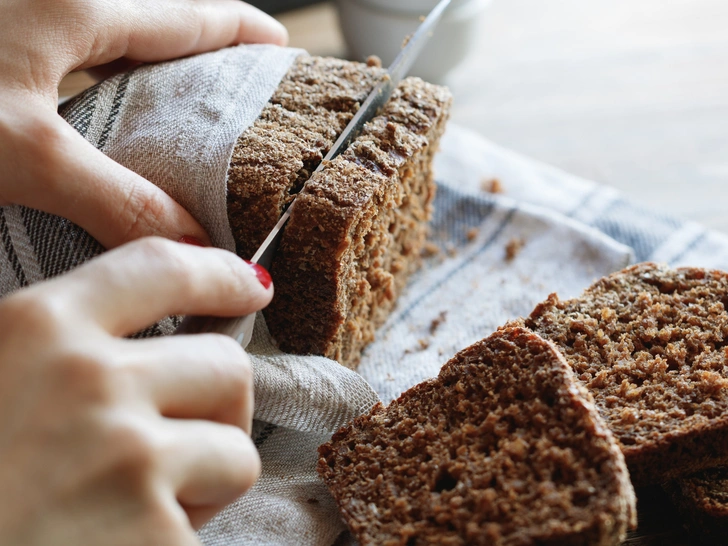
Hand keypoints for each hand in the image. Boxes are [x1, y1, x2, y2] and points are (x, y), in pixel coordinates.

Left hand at [0, 0, 287, 248]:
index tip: (280, 45)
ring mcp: (22, 21)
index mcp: (74, 7)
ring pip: (108, 44)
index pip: (184, 16)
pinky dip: (102, 87)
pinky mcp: (0, 50)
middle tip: (238, 93)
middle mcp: (51, 2)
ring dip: (149, 74)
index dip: (239, 30)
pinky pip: (70, 61)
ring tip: (182, 114)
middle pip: (150, 26)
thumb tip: (195, 246)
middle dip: (200, 56)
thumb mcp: (29, 153)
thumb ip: (119, 199)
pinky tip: (100, 122)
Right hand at [0, 238, 273, 544]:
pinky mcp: (153, 538)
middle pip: (225, 365)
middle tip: (180, 440)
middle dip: (220, 406)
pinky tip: (120, 544)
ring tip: (146, 503)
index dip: (220, 274)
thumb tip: (125, 334)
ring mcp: (128, 461)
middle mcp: (89, 383)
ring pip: (236, 449)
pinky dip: (182, 534)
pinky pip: (209, 522)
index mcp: (35, 329)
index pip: (163, 268)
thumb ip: (45, 345)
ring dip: (209, 476)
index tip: (251, 285)